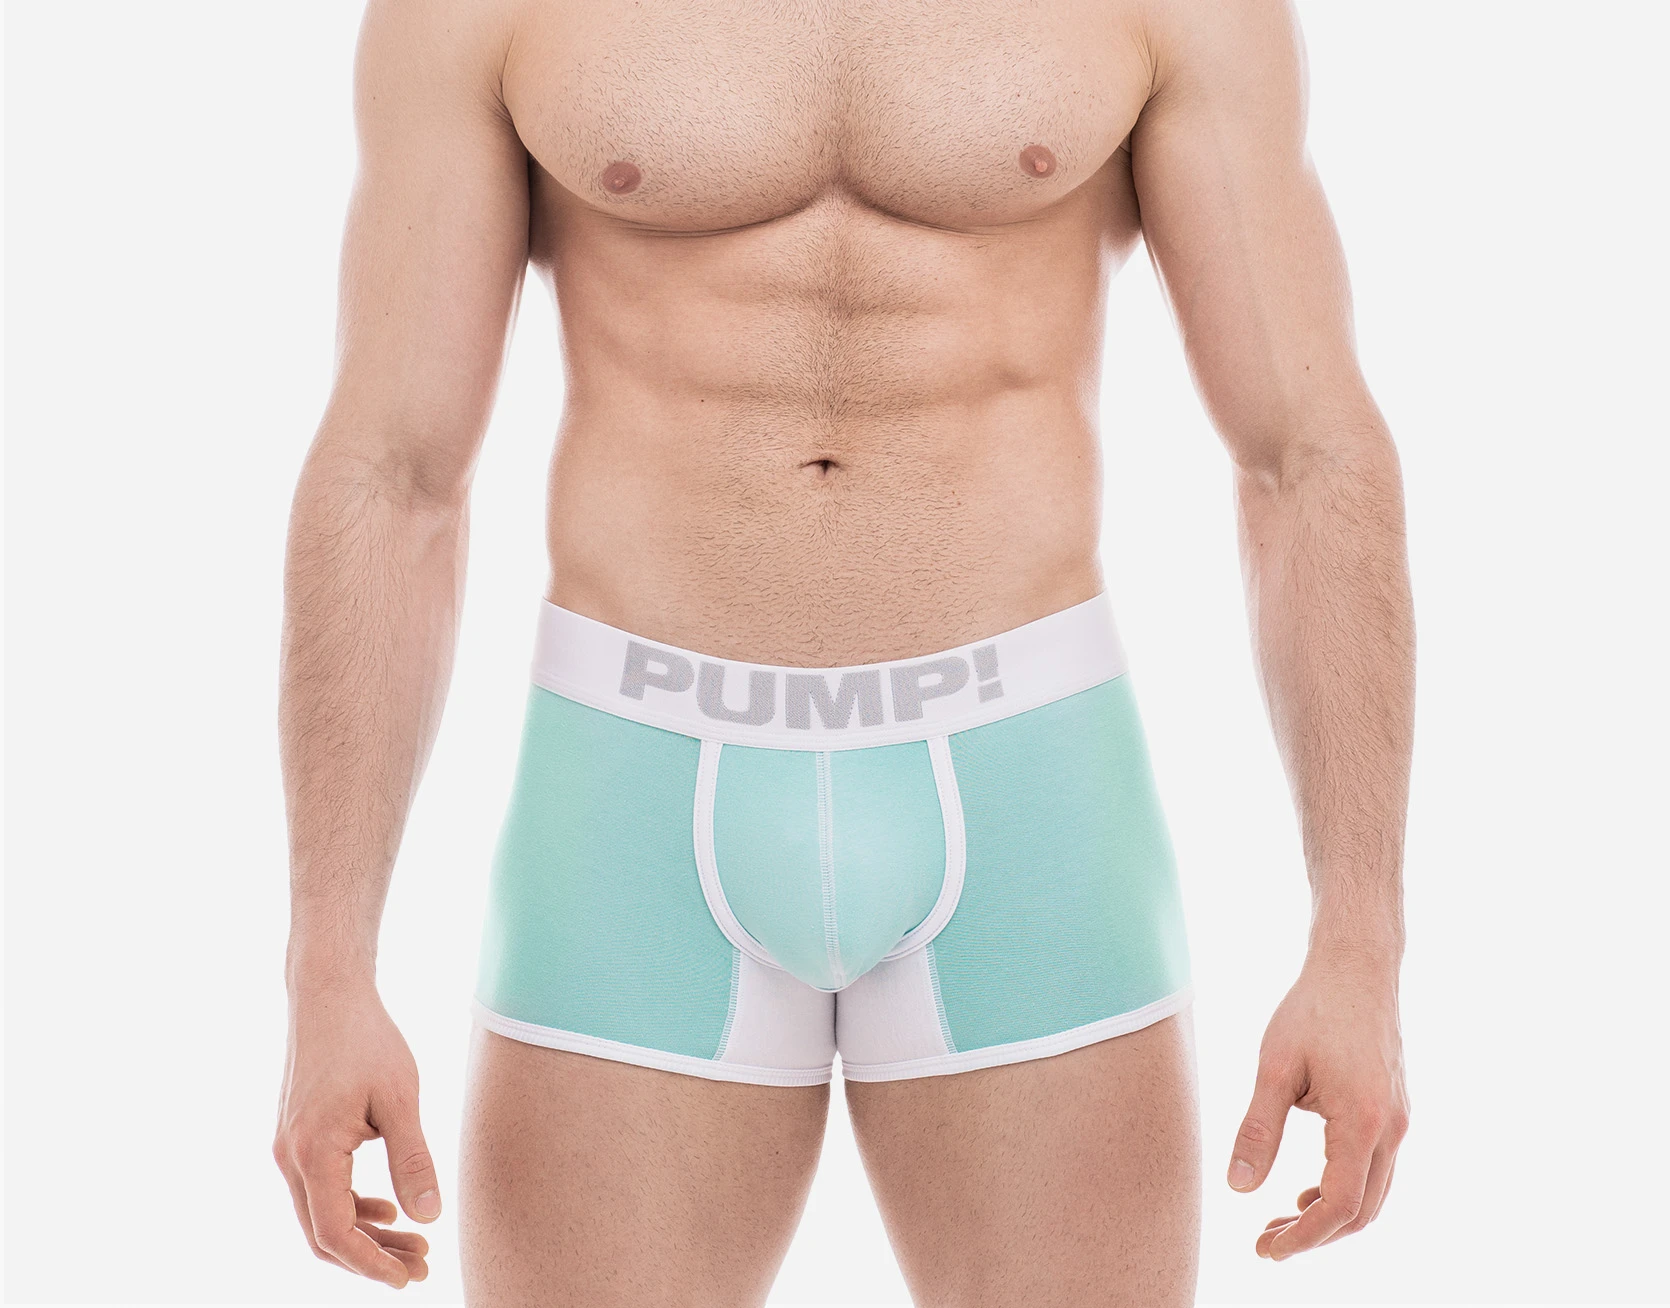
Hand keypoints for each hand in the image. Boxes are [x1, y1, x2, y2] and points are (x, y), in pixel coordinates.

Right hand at [274, 977, 438, 1286]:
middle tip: (423, 1266)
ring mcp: (289, 1147)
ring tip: (415, 1244)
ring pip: (321, 1213)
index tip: (409, 1276)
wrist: (329, 996)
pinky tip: (387, 1209)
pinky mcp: (298, 1136)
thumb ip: (413, 1159)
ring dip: (365, 1234)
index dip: (370, 1263)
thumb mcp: (401, 1099)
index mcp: (313, 1151)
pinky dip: (352, 1207)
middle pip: (324, 1232)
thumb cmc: (367, 1040)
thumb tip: (428, 1217)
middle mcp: (291, 1156)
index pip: (335, 1232)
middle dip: (372, 1257)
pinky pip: (320, 1189)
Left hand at [1228, 950, 1408, 1258]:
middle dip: (1314, 1236)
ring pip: (1374, 1195)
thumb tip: (1238, 1188)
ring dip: (1330, 1217)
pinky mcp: (1395, 1111)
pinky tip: (1306, 1189)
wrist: (1356, 968)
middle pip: (1362, 1212)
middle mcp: (1391, 1129)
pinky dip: (1345, 1191)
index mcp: (1362, 1122)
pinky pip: (1376, 1170)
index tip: (1266, 1249)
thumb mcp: (1273, 1067)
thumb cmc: (1312, 1010)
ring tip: (1280, 1222)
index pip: (1338, 1205)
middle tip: (1264, 1243)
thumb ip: (1257, 1129)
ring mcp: (1399, 1122)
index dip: (1302, 1237)